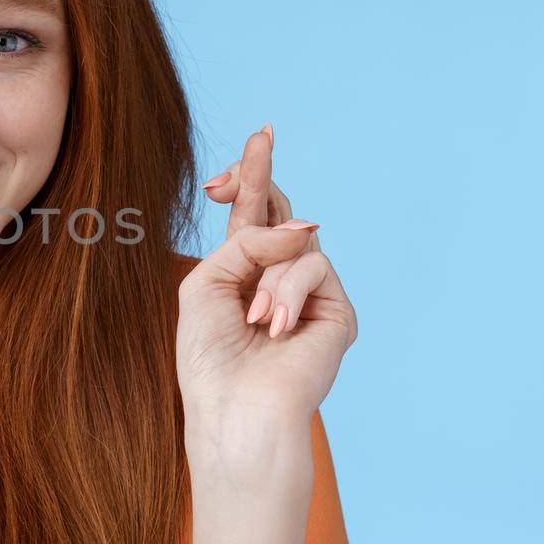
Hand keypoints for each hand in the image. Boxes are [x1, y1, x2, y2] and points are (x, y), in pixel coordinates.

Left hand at [177, 124, 357, 441]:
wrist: (237, 408)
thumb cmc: (210, 356)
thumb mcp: (206, 282)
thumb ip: (247, 240)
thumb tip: (308, 226)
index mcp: (241, 276)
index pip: (250, 218)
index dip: (248, 182)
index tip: (245, 150)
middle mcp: (277, 282)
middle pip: (280, 212)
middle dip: (263, 176)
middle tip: (262, 135)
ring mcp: (311, 296)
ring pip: (295, 243)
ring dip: (266, 278)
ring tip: (253, 321)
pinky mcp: (337, 313)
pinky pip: (314, 265)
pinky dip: (287, 292)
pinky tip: (276, 328)